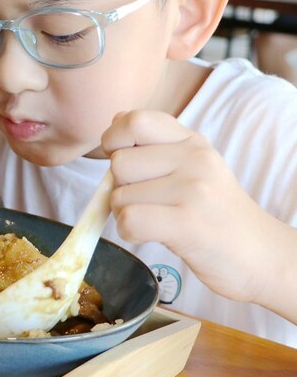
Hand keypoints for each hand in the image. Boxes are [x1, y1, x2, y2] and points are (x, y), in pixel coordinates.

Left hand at [102, 110, 283, 305]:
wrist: (261, 256)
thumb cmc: (217, 214)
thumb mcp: (197, 166)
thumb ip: (159, 144)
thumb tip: (117, 120)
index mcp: (193, 142)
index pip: (136, 120)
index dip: (115, 139)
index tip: (120, 157)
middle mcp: (194, 159)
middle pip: (119, 162)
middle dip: (120, 187)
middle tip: (147, 202)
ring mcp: (192, 190)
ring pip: (119, 195)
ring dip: (125, 213)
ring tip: (155, 220)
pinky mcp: (186, 223)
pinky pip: (129, 220)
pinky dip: (129, 232)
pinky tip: (151, 235)